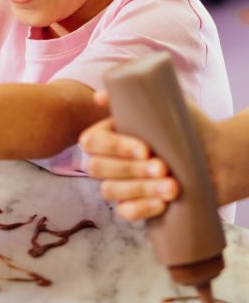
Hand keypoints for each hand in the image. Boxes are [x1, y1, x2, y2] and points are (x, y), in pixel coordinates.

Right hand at [79, 91, 231, 220]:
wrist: (218, 155)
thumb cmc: (187, 126)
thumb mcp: (161, 105)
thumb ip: (129, 97)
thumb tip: (99, 97)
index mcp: (107, 134)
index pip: (91, 142)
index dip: (114, 147)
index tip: (145, 149)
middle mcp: (108, 159)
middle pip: (97, 168)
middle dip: (130, 169)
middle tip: (163, 167)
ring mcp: (119, 184)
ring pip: (110, 190)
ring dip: (140, 189)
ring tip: (172, 187)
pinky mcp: (134, 205)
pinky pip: (124, 212)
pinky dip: (141, 209)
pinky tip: (162, 205)